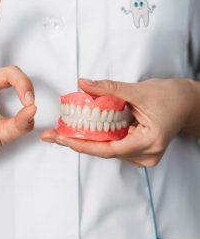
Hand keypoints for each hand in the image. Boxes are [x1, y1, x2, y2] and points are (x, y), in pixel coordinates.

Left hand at [42, 78, 196, 166]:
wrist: (189, 103)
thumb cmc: (172, 97)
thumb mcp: (138, 90)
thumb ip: (109, 88)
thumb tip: (82, 84)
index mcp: (148, 142)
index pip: (109, 149)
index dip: (83, 145)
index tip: (62, 139)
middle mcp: (145, 154)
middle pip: (105, 150)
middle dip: (78, 142)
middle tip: (53, 134)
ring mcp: (142, 154)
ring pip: (107, 148)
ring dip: (85, 139)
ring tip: (62, 131)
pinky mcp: (138, 149)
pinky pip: (113, 144)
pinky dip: (97, 136)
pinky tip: (81, 130)